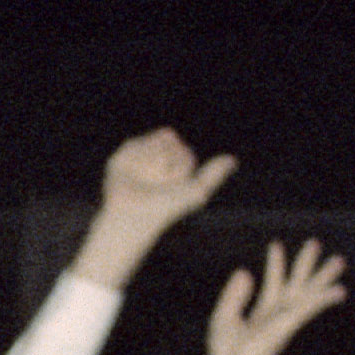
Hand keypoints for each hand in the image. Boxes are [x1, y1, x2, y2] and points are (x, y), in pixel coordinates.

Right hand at [90, 127, 238, 263]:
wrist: (134, 215)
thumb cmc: (165, 209)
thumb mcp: (196, 191)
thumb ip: (212, 175)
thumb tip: (233, 159)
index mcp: (176, 165)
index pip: (184, 152)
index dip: (180, 167)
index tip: (172, 186)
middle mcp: (158, 158)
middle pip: (170, 139)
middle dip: (166, 160)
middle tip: (157, 182)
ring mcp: (140, 155)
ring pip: (153, 141)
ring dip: (151, 161)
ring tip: (144, 178)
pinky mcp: (122, 156)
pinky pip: (135, 144)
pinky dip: (136, 158)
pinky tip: (131, 172)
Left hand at [205, 240, 349, 354]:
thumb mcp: (223, 319)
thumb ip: (233, 295)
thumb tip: (245, 272)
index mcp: (263, 314)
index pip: (273, 283)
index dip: (275, 264)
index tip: (276, 245)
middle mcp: (278, 315)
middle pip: (296, 285)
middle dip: (305, 265)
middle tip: (315, 243)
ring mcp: (285, 320)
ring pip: (309, 293)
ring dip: (323, 277)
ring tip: (339, 260)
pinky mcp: (289, 325)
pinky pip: (310, 308)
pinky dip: (324, 298)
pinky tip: (341, 290)